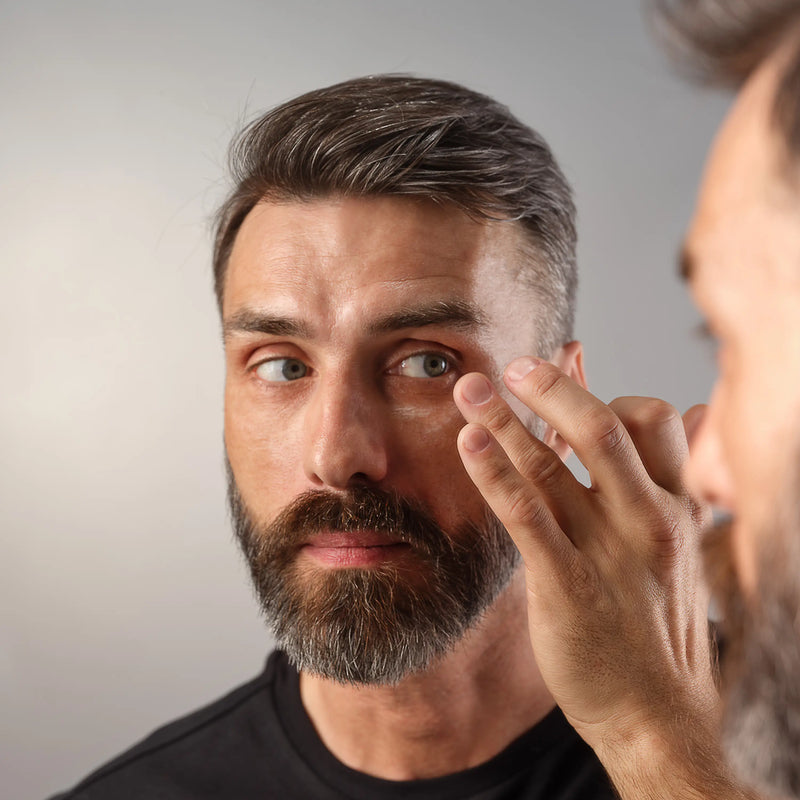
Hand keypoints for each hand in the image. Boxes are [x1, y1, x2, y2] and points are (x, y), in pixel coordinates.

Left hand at [453, 357, 720, 778]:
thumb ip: (666, 477)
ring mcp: (607, 551)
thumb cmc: (658, 622)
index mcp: (675, 505)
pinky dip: (495, 473)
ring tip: (468, 387)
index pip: (649, 420)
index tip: (561, 367)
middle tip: (512, 365)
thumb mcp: (677, 542)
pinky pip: (527, 516)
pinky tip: (469, 443)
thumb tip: (691, 413)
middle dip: (552, 388)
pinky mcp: (568, 585)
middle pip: (601, 429)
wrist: (658, 714)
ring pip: (553, 468)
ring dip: (504, 420)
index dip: (602, 388)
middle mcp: (647, 519)